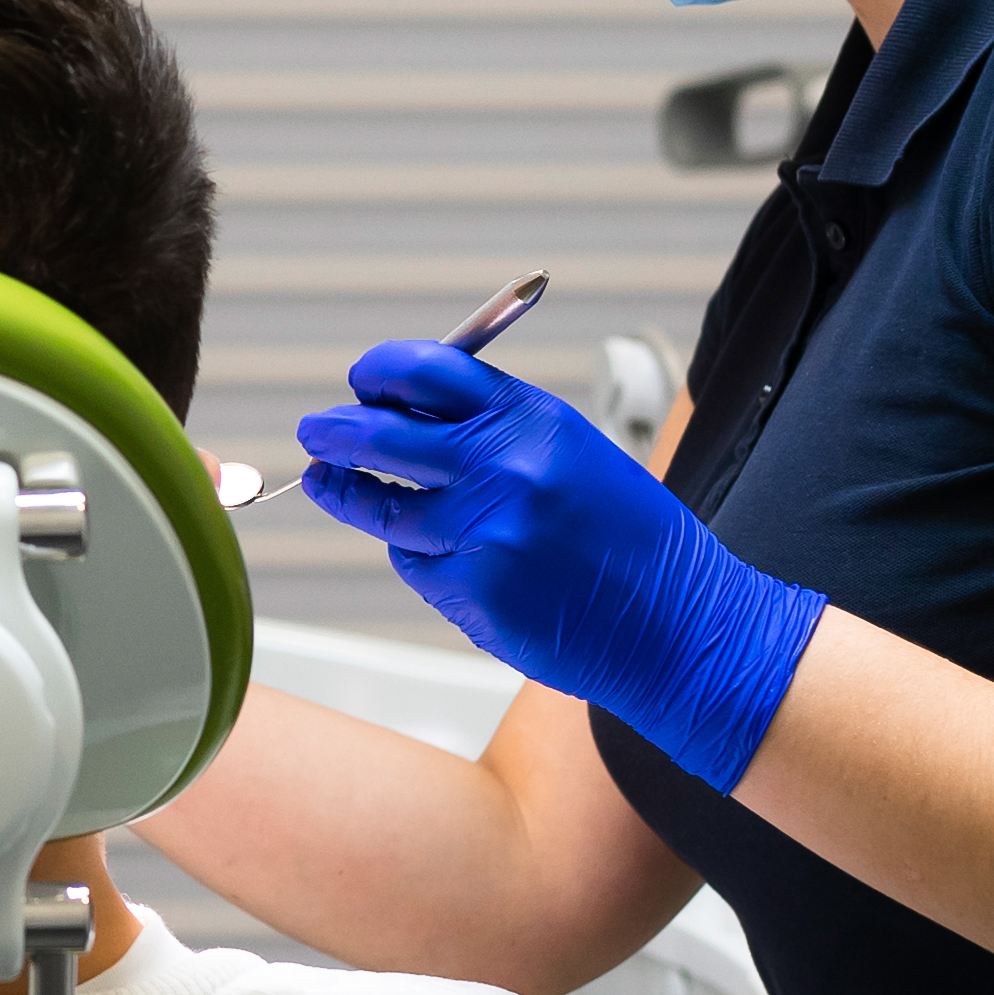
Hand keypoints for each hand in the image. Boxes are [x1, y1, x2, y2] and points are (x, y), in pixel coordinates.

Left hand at [294, 344, 825, 793]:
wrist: (679, 624)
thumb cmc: (628, 538)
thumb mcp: (572, 453)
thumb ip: (494, 428)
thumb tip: (402, 410)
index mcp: (531, 420)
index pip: (425, 371)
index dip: (379, 372)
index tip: (362, 383)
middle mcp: (503, 469)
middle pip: (380, 435)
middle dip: (333, 431)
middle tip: (314, 431)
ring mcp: (483, 534)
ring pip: (383, 508)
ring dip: (352, 495)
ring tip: (328, 483)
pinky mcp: (473, 592)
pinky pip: (414, 562)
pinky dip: (416, 555)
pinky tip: (443, 554)